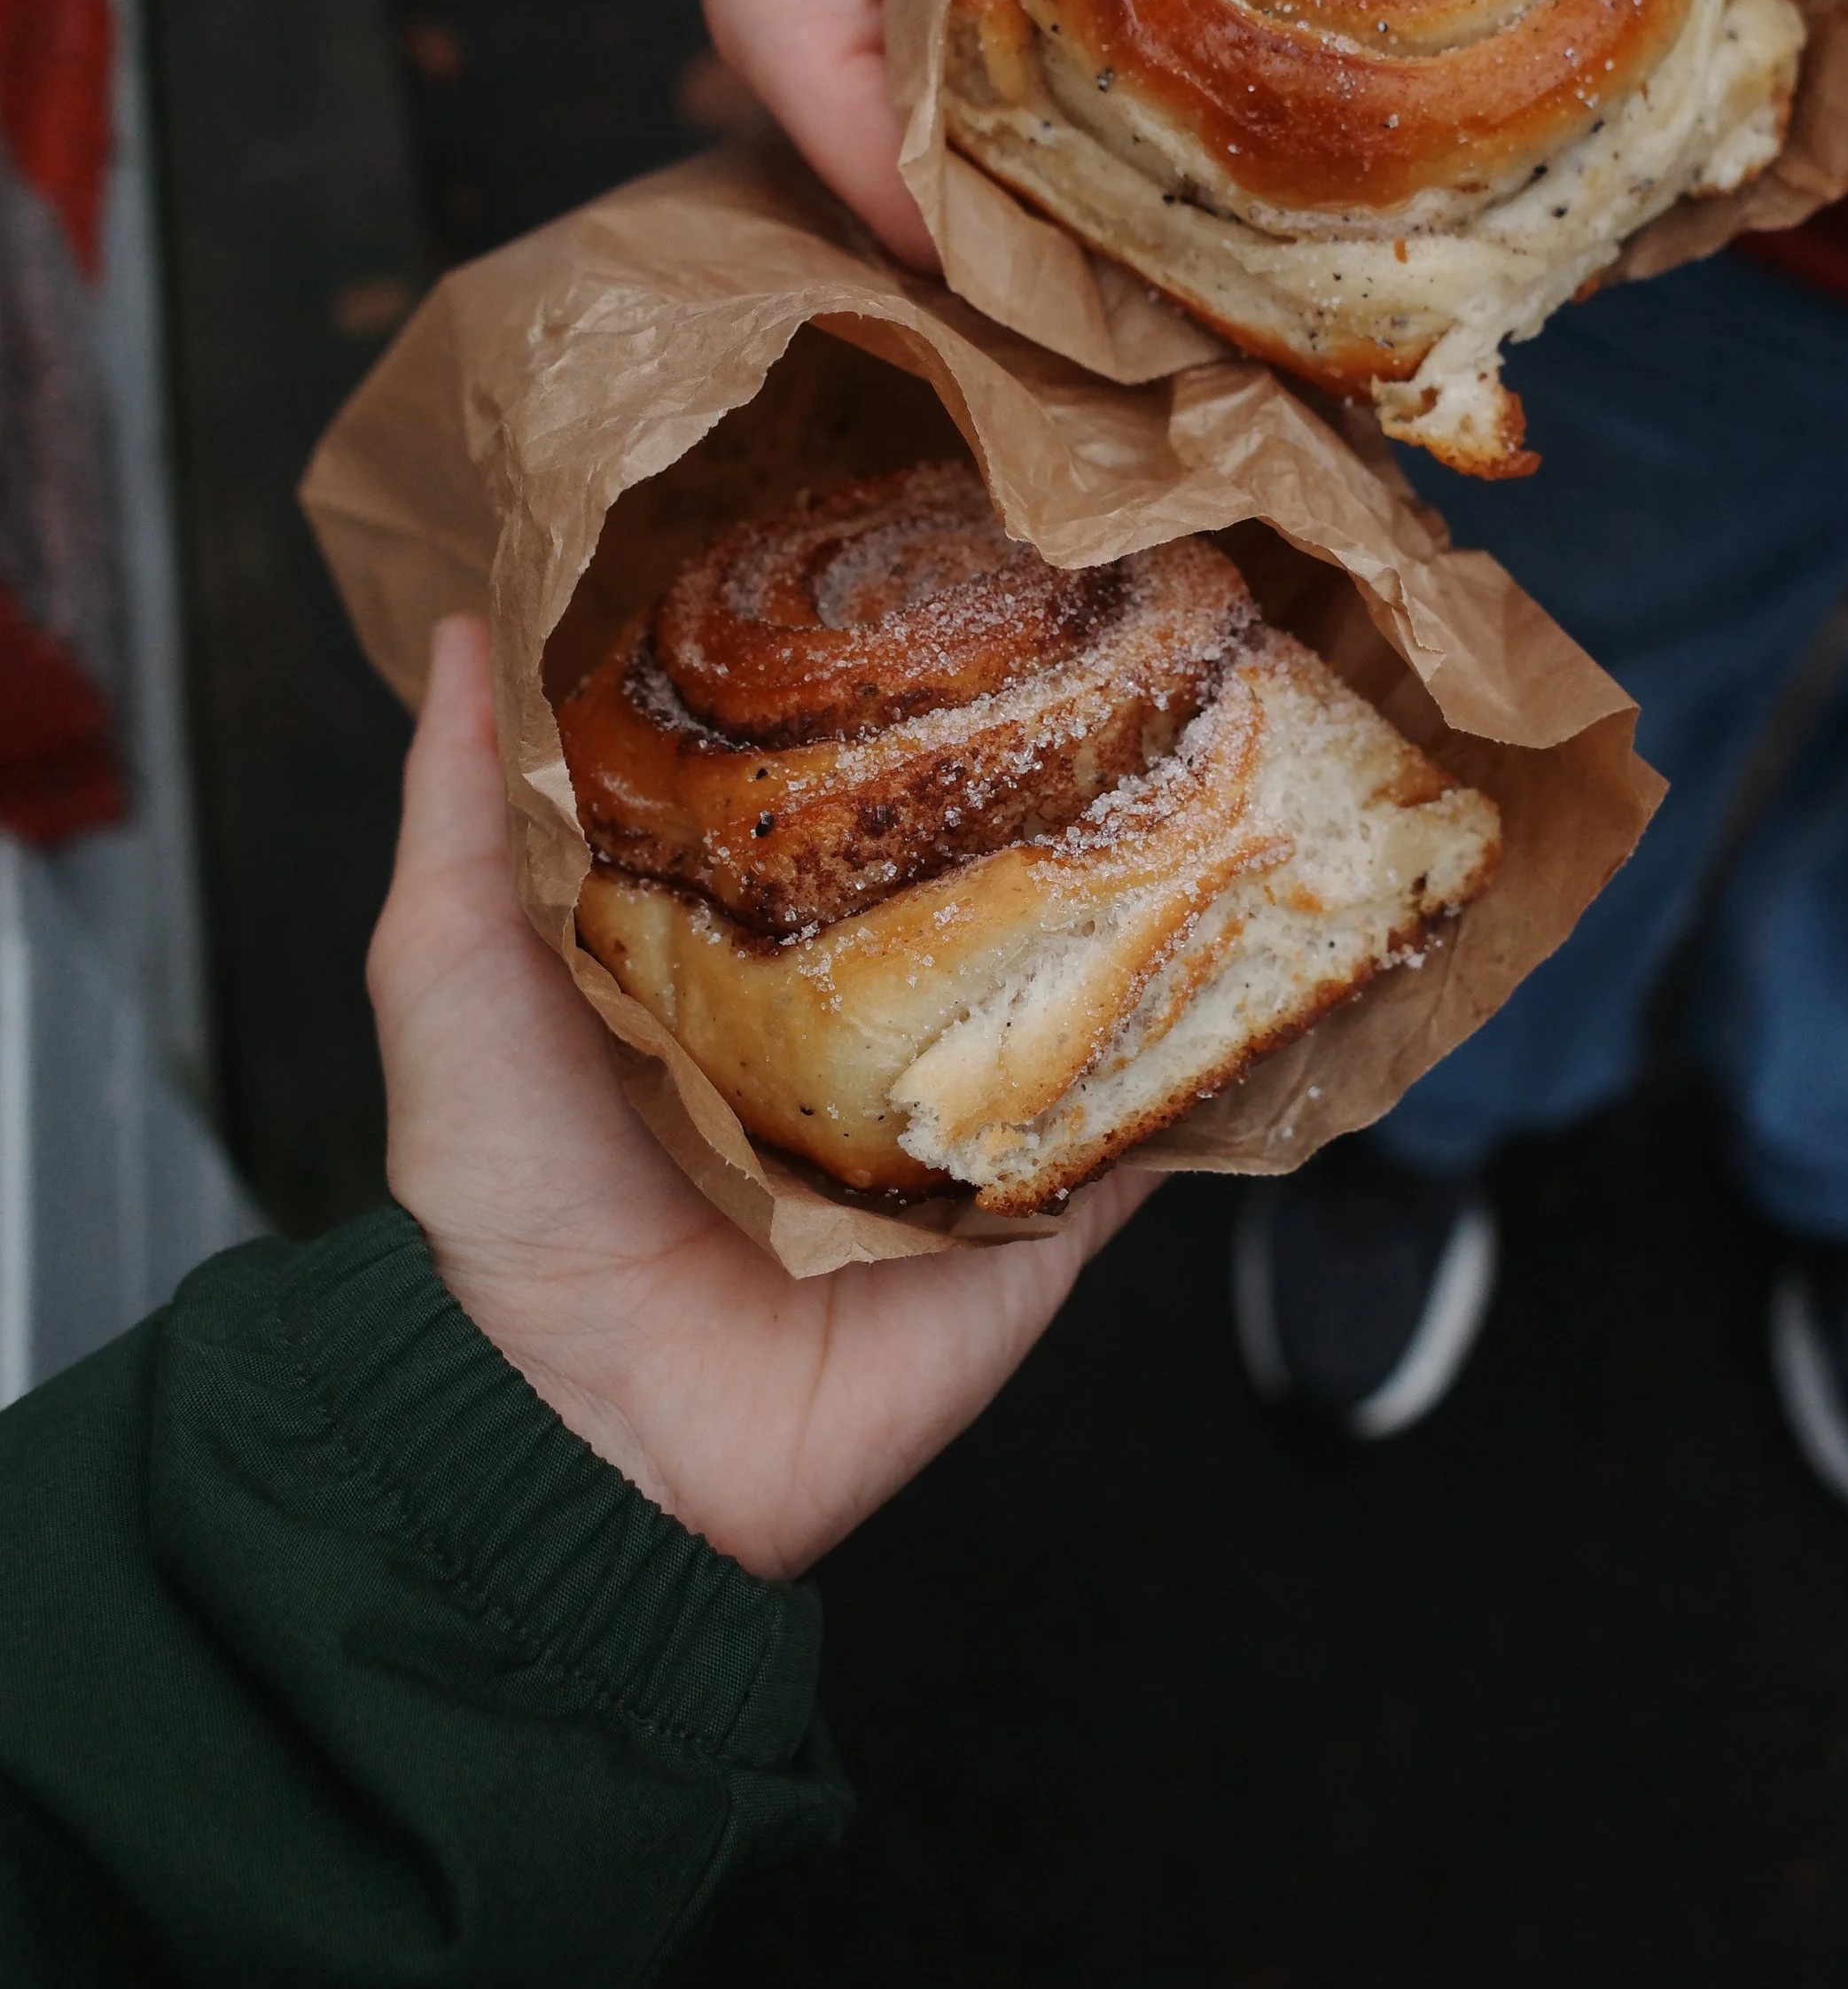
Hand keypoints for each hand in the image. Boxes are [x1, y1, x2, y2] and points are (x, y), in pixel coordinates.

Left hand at [369, 617, 1151, 1579]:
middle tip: (1120, 646)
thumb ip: (462, 805)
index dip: (875, 712)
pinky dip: (1200, 1064)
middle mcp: (850, 1038)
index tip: (940, 566)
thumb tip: (468, 621)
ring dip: (1148, 906)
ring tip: (1228, 761)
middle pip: (966, 895)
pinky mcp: (1026, 1226)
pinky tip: (1263, 946)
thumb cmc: (500, 1193)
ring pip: (1071, 998)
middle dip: (1038, 792)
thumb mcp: (443, 967)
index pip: (827, 818)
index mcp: (730, 970)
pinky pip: (1135, 1136)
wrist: (581, 1422)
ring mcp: (949, 1132)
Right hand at [607, 0, 1254, 263]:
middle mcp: (845, 35)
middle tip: (1272, 234)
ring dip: (1135, 116)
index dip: (1028, 248)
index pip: (904, 191)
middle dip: (1107, 205)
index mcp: (786, 13)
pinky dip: (1133, 21)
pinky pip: (1057, 16)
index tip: (1175, 273)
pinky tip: (1248, 30)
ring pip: (1030, 100)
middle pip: (982, 173)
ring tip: (1286, 160)